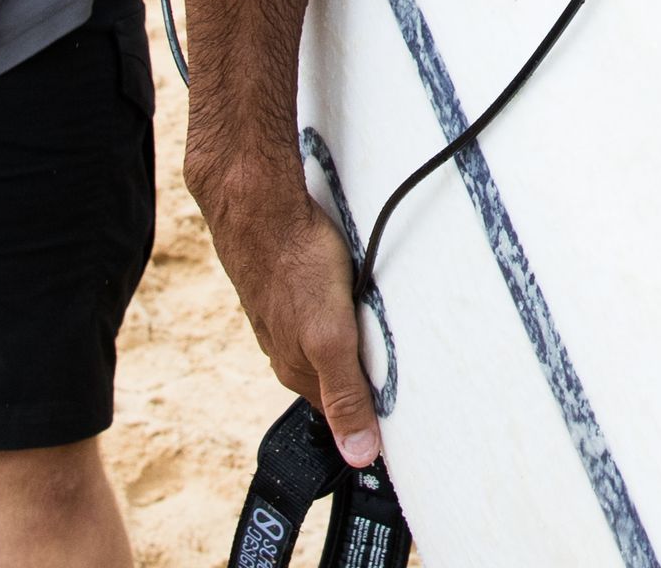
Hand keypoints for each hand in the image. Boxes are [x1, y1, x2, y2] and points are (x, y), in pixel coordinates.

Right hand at [186, 132, 386, 467]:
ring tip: (378, 333)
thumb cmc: (296, 266)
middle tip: (400, 374)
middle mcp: (284, 346)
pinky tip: (348, 294)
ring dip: (350, 341)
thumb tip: (358, 453)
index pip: (339, 410)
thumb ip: (346, 395)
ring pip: (323, 341)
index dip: (370, 414)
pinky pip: (315, 308)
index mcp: (296, 368)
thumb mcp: (331, 338)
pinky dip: (336, 308)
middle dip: (362, 377)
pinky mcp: (283, 284)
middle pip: (332, 375)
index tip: (401, 418)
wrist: (258, 206)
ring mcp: (280, 314)